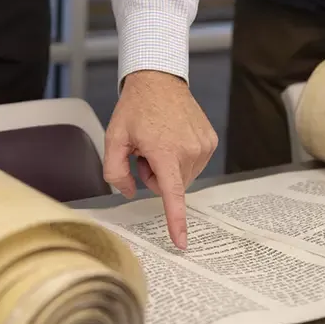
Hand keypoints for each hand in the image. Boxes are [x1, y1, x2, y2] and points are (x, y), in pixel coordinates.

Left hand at [103, 71, 217, 248]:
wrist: (159, 81)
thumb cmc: (136, 109)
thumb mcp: (114, 138)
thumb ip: (114, 171)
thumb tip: (129, 192)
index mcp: (165, 152)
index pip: (172, 194)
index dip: (176, 221)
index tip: (181, 243)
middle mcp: (190, 151)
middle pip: (172, 186)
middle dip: (156, 176)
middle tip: (147, 152)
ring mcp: (204, 146)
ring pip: (183, 177)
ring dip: (169, 166)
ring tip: (160, 142)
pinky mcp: (210, 141)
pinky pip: (194, 165)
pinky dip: (181, 158)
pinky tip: (173, 138)